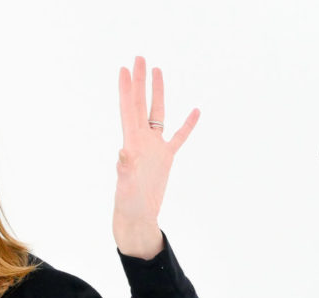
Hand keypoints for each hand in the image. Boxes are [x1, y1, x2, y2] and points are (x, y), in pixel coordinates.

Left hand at [113, 56, 199, 257]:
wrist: (137, 218)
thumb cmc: (129, 204)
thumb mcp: (126, 185)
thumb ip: (125, 168)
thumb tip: (122, 153)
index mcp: (132, 143)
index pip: (128, 109)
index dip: (126, 89)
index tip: (124, 68)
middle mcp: (141, 141)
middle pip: (141, 104)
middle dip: (140, 81)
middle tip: (139, 57)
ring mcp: (154, 148)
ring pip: (158, 114)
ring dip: (158, 93)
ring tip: (158, 71)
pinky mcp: (165, 159)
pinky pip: (178, 137)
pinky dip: (187, 125)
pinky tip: (196, 111)